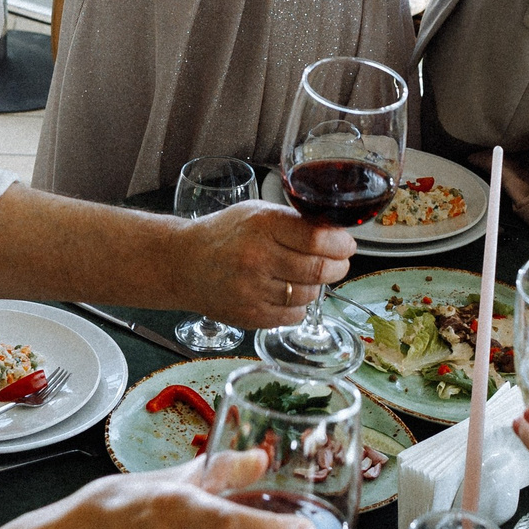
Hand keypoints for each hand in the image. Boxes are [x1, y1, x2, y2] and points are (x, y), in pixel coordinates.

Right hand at [180, 201, 353, 328]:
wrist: (183, 263)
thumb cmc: (225, 235)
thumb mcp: (258, 213)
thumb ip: (295, 222)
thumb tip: (337, 235)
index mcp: (264, 225)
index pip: (318, 239)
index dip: (341, 244)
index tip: (346, 245)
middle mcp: (258, 258)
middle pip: (320, 270)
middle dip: (338, 267)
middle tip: (338, 263)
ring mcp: (253, 290)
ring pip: (310, 294)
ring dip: (316, 286)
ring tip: (305, 276)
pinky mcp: (250, 315)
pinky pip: (293, 316)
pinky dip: (298, 305)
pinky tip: (286, 293)